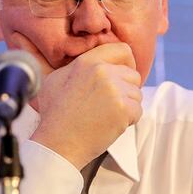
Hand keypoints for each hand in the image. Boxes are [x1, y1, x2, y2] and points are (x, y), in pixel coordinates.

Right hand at [10, 33, 142, 168]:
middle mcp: (103, 72)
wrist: (57, 143)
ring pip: (137, 94)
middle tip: (110, 104)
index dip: (127, 63)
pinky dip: (128, 120)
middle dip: (126, 89)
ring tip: (106, 115)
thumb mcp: (56, 80)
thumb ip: (76, 66)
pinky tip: (110, 124)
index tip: (122, 76)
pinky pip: (138, 110)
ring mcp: (114, 90)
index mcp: (87, 62)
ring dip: (127, 106)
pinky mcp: (123, 109)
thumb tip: (92, 63)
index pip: (122, 50)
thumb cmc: (55, 115)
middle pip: (133, 75)